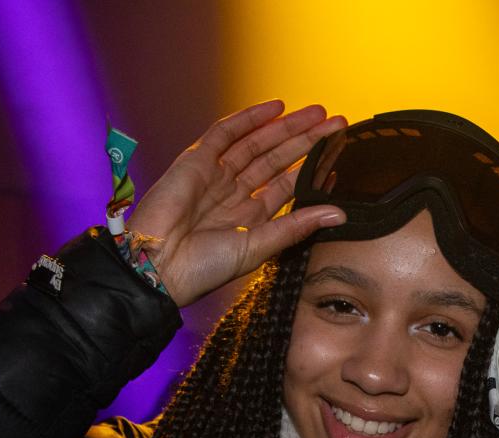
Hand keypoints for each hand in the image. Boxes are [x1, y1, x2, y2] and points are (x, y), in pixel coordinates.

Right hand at [127, 100, 346, 306]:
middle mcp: (236, 193)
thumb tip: (339, 214)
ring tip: (316, 113)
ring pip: (258, 143)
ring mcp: (217, 175)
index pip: (289, 185)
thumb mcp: (259, 246)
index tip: (339, 154)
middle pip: (278, 159)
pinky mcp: (196, 161)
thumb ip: (297, 227)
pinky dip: (250, 119)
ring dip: (286, 127)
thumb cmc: (204, 267)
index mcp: (252, 217)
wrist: (158, 264)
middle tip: (336, 123)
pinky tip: (276, 108)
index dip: (314, 168)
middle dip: (306, 140)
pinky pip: (226, 133)